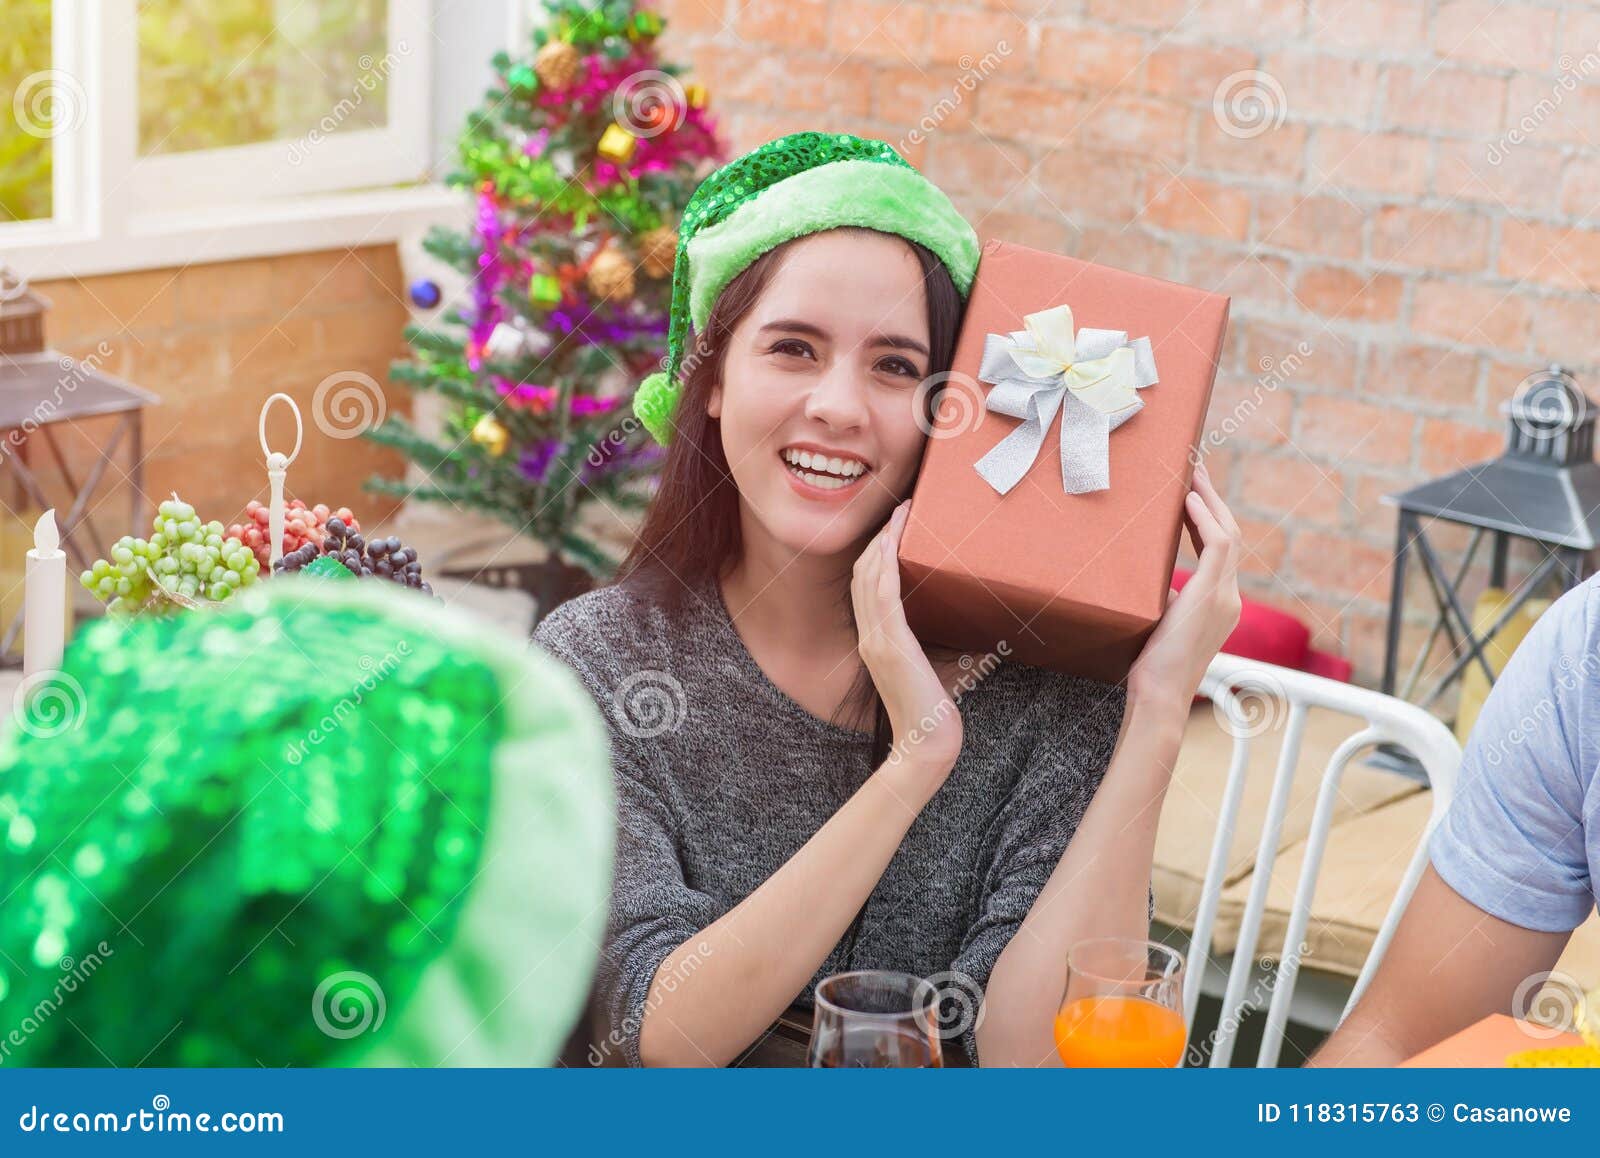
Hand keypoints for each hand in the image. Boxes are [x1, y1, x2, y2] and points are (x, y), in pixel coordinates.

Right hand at [851, 500, 963, 776]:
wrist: (926, 741)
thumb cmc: (935, 709)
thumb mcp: (940, 667)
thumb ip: (948, 644)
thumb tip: (981, 627)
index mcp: (876, 640)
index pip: (866, 586)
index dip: (875, 553)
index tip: (893, 527)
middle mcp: (869, 635)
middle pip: (862, 573)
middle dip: (878, 537)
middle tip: (899, 509)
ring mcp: (876, 639)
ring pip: (868, 576)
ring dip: (882, 540)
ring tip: (900, 514)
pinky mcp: (890, 643)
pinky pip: (881, 594)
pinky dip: (884, 563)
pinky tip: (892, 542)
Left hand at [1128, 462, 1242, 710]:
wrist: (1158, 695)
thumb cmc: (1151, 664)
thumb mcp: (1159, 619)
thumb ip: (1164, 596)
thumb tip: (1147, 575)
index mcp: (1220, 601)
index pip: (1220, 548)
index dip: (1206, 517)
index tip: (1190, 493)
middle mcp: (1230, 596)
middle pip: (1229, 534)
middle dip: (1211, 500)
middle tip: (1193, 471)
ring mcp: (1226, 597)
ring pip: (1227, 535)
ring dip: (1209, 501)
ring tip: (1192, 475)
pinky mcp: (1213, 597)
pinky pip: (1218, 547)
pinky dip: (1205, 520)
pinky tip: (1188, 501)